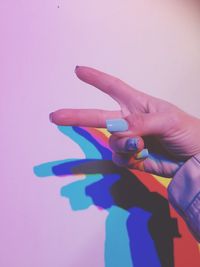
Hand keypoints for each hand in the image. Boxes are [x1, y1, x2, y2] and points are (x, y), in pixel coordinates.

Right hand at [50, 66, 199, 177]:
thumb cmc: (186, 131)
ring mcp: (128, 140)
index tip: (79, 71)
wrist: (194, 159)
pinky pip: (119, 158)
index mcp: (137, 104)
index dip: (96, 79)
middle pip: (98, 116)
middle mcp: (128, 121)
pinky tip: (143, 157)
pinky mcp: (130, 158)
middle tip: (55, 117)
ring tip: (143, 147)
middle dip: (77, 116)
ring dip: (125, 145)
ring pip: (111, 141)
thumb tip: (116, 129)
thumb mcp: (168, 121)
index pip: (113, 87)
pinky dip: (129, 158)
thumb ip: (141, 123)